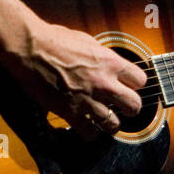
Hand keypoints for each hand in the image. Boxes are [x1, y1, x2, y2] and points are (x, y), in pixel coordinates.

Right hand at [9, 21, 147, 139]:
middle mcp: (104, 83)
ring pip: (114, 124)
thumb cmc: (55, 40)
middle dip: (130, 107)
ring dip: (110, 123)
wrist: (32, 49)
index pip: (140, 80)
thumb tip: (109, 64)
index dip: (135, 84)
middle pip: (134, 105)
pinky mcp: (71, 112)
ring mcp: (88, 99)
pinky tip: (86, 125)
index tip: (129, 85)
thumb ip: (102, 57)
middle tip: (123, 107)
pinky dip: (89, 132)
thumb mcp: (88, 42)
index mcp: (110, 62)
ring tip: (105, 120)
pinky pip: (89, 133)